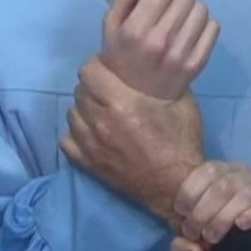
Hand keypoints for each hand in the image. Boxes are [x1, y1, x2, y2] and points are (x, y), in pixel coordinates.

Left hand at [62, 54, 205, 219]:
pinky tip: (90, 131)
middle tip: (108, 88)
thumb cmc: (182, 142)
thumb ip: (164, 82)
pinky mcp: (89, 163)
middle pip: (80, 91)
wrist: (177, 185)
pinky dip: (75, 133)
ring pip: (71, 114)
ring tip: (99, 110)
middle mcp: (101, 122)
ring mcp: (91, 145)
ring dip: (83, 108)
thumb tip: (154, 66)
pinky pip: (66, 140)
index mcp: (123, 103)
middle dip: (92, 85)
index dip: (97, 65)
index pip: (89, 72)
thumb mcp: (183, 103)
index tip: (108, 67)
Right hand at [101, 0, 220, 100]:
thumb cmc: (121, 56)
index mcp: (136, 29)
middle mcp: (160, 41)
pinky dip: (204, 26)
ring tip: (179, 21)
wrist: (137, 98)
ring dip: (191, 10)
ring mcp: (181, 54)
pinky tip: (190, 33)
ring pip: (201, 9)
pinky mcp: (198, 63)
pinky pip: (213, 27)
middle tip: (167, 10)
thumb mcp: (112, 24)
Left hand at [165, 160, 250, 250]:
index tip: (180, 215)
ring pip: (246, 193)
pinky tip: (242, 225)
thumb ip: (186, 246)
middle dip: (203, 212)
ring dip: (225, 217)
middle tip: (196, 234)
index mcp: (226, 172)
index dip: (190, 192)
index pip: (208, 170)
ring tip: (213, 237)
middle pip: (223, 185)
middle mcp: (248, 174)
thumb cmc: (224, 238)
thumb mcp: (198, 241)